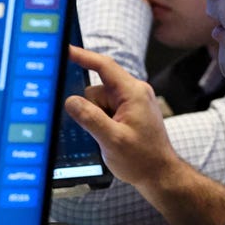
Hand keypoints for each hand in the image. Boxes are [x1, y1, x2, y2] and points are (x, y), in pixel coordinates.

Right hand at [64, 46, 179, 185]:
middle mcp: (134, 92)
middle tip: (99, 132)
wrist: (160, 175)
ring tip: (110, 139)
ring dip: (96, 119)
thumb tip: (71, 101)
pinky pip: (105, 110)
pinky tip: (109, 138)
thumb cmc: (143, 159)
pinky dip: (101, 123)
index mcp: (133, 92)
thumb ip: (90, 118)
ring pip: (98, 102)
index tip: (64, 50)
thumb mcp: (112, 140)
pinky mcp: (129, 113)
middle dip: (90, 109)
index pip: (104, 66)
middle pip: (97, 90)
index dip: (82, 56)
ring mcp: (132, 102)